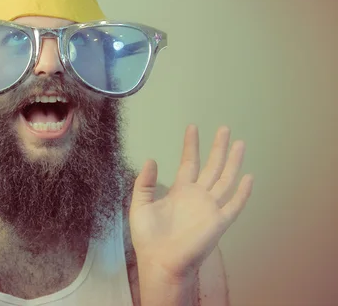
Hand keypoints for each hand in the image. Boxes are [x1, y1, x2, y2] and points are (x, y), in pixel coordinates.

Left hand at [129, 125, 253, 281]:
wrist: (159, 262)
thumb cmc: (148, 238)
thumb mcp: (140, 205)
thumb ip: (145, 183)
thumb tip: (150, 159)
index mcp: (179, 191)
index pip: (189, 163)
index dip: (191, 146)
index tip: (193, 128)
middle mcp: (197, 196)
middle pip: (212, 166)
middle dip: (218, 148)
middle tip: (224, 128)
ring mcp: (210, 208)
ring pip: (226, 180)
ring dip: (233, 162)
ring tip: (239, 144)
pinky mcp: (218, 222)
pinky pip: (234, 205)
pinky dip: (242, 192)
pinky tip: (248, 177)